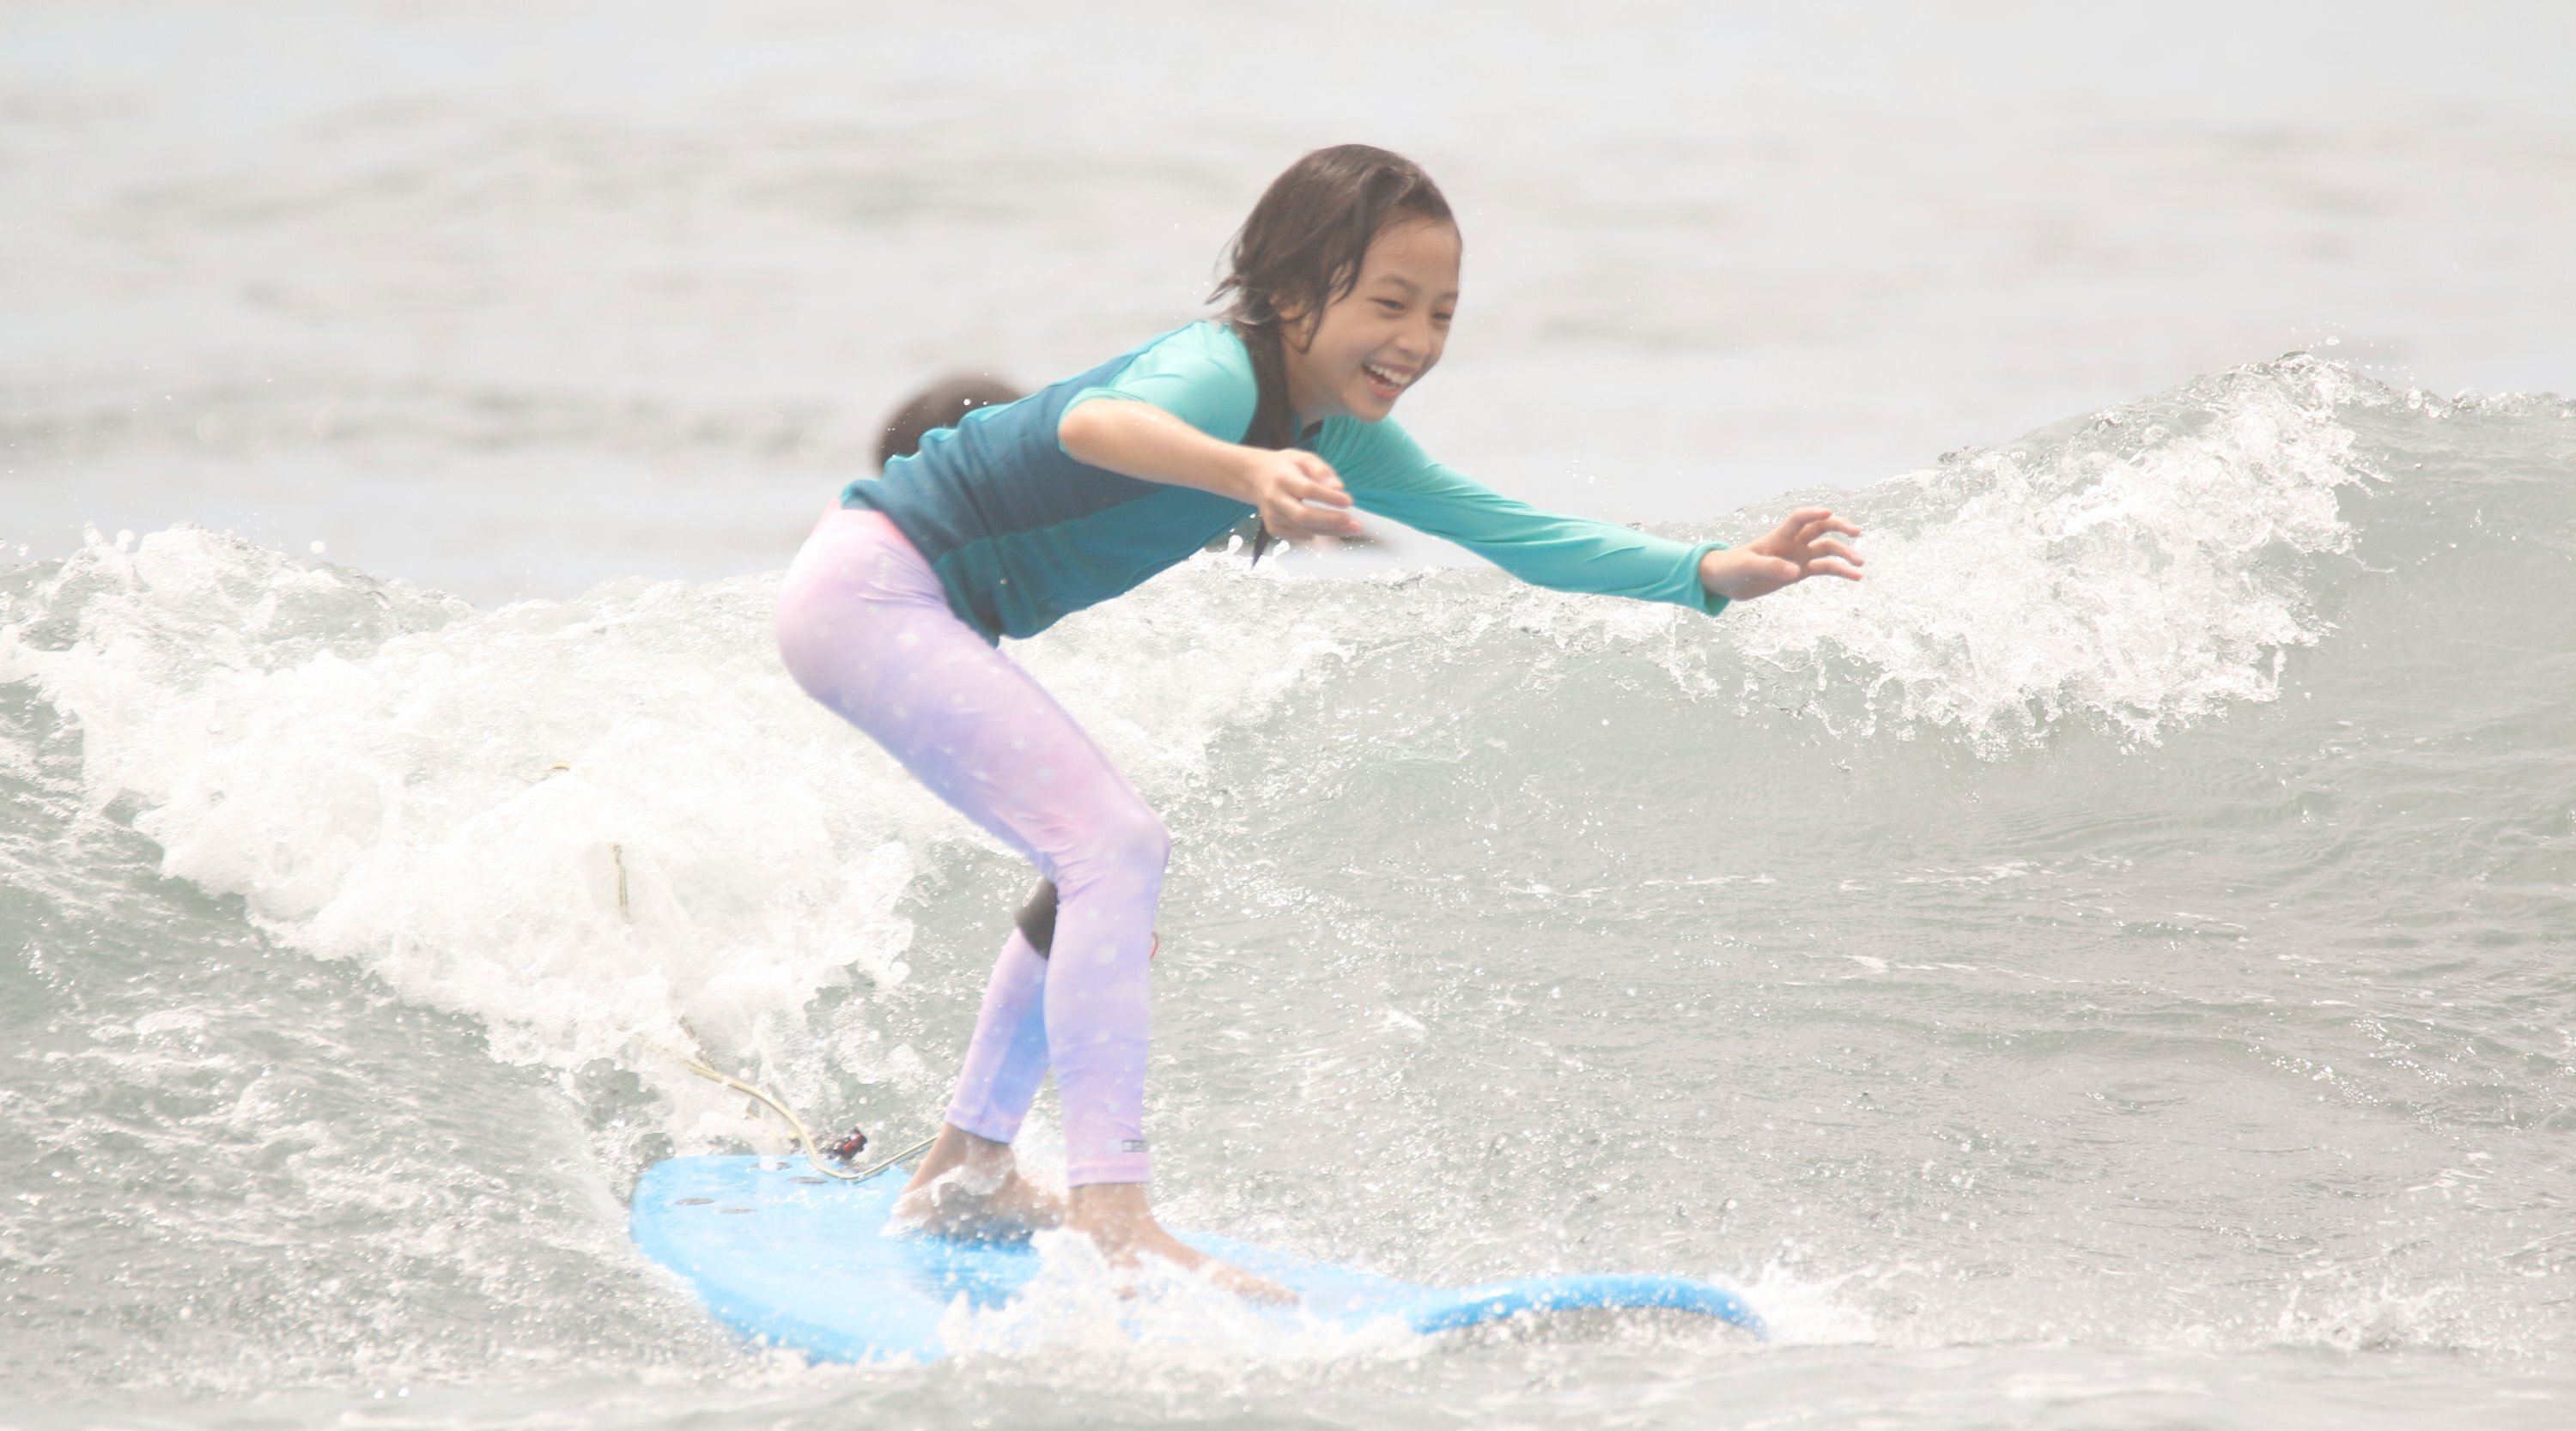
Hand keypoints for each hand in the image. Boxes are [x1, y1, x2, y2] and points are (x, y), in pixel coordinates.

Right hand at [1235, 448, 1364, 539]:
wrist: (1255, 477)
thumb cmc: (1286, 466)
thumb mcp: (1303, 458)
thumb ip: (1322, 471)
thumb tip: (1339, 489)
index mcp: (1283, 478)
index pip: (1307, 490)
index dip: (1329, 497)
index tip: (1349, 501)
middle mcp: (1275, 498)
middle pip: (1303, 515)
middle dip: (1330, 521)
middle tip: (1353, 523)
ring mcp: (1272, 515)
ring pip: (1303, 529)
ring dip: (1330, 531)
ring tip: (1352, 528)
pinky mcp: (1272, 527)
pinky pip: (1296, 536)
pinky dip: (1315, 535)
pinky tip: (1332, 532)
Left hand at [1698, 506, 1862, 601]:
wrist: (1724, 581)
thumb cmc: (1731, 568)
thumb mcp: (1746, 567)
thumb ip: (1769, 567)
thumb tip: (1795, 571)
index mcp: (1778, 536)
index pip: (1800, 519)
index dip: (1814, 513)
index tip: (1829, 513)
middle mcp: (1792, 543)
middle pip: (1821, 528)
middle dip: (1840, 527)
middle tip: (1857, 533)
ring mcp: (1797, 556)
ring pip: (1827, 549)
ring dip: (1844, 554)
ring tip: (1860, 564)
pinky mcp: (1799, 572)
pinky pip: (1824, 569)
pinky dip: (1840, 571)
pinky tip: (1855, 577)